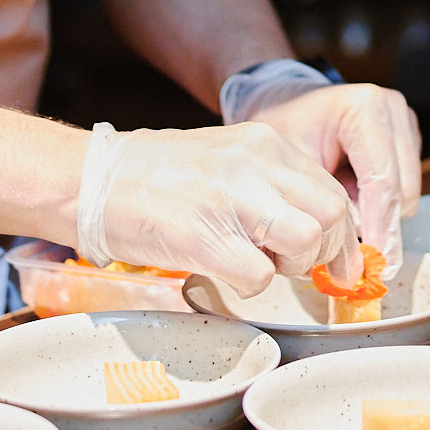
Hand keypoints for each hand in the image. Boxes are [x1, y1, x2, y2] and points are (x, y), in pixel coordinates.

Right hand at [82, 123, 358, 298]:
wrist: (91, 180)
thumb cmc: (156, 178)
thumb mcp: (226, 162)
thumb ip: (272, 187)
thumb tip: (317, 232)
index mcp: (264, 143)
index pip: (332, 192)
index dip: (338, 235)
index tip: (332, 261)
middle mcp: (254, 162)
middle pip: (331, 215)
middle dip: (322, 251)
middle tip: (290, 264)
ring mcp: (229, 196)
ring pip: (305, 240)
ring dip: (289, 267)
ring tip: (256, 264)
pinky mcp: (202, 235)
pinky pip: (259, 276)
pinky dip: (248, 286)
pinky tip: (221, 272)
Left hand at [248, 82, 421, 253]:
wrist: (285, 98)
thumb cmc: (283, 124)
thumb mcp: (292, 163)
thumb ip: (324, 203)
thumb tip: (351, 250)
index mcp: (364, 109)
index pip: (381, 180)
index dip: (380, 228)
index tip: (378, 264)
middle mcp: (391, 111)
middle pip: (401, 190)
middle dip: (378, 226)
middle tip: (351, 255)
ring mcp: (403, 122)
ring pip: (406, 193)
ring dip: (376, 211)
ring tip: (338, 202)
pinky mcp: (406, 136)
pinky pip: (403, 186)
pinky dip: (377, 200)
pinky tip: (349, 189)